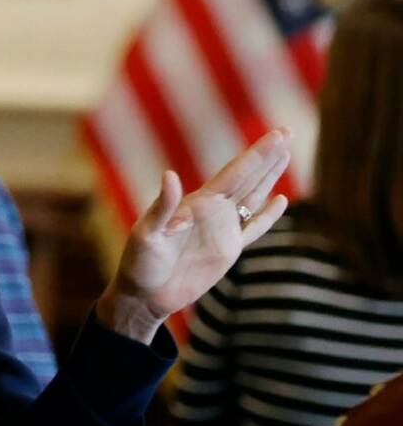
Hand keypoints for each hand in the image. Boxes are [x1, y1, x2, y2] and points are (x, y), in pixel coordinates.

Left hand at [98, 128, 291, 343]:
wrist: (143, 294)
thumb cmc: (139, 263)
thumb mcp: (147, 234)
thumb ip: (162, 208)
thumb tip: (170, 176)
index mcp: (197, 204)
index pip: (234, 174)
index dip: (257, 155)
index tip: (277, 134)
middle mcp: (212, 212)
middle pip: (246, 178)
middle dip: (267, 156)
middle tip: (286, 131)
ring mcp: (221, 229)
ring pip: (253, 197)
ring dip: (269, 176)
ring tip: (285, 153)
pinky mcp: (227, 250)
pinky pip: (253, 229)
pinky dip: (268, 215)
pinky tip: (281, 200)